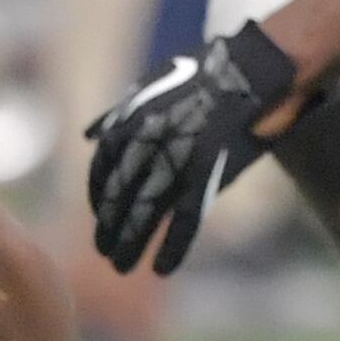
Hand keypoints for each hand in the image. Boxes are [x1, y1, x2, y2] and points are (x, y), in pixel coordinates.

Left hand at [88, 21, 301, 277]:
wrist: (251, 72)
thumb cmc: (206, 78)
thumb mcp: (153, 85)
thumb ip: (120, 113)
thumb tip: (88, 134)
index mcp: (134, 118)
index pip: (103, 166)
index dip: (98, 195)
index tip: (98, 215)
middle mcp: (149, 139)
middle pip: (120, 192)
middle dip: (109, 225)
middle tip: (104, 251)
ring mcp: (178, 156)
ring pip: (146, 209)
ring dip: (130, 242)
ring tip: (121, 266)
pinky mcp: (209, 172)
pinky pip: (186, 217)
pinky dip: (173, 246)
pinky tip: (161, 268)